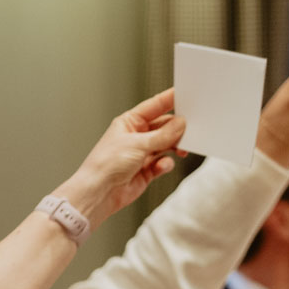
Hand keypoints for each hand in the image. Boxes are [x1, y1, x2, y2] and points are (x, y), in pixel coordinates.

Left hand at [55, 90, 187, 224]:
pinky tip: (162, 166)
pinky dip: (165, 164)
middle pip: (164, 126)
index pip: (154, 106)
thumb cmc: (106, 164)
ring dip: (174, 147)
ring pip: (166, 145)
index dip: (170, 100)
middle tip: (190, 129)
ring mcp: (142, 154)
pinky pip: (163, 163)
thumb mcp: (138, 144)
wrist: (99, 193)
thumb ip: (163, 135)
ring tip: (181, 149)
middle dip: (176, 129)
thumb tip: (180, 124)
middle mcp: (136, 136)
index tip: (187, 95)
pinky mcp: (146, 170)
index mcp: (129, 122)